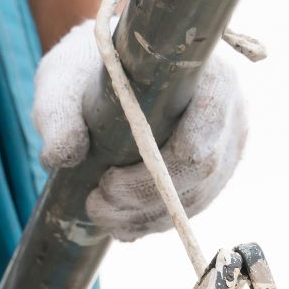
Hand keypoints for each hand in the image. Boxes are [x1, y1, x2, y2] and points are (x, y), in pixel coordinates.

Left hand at [32, 24, 247, 241]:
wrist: (103, 67)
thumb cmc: (87, 66)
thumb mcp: (62, 83)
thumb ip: (58, 116)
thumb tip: (63, 156)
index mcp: (206, 77)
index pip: (199, 142)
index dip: (154, 176)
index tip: (106, 180)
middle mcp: (229, 110)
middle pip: (201, 176)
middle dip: (145, 201)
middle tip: (96, 205)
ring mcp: (227, 142)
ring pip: (198, 198)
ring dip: (146, 218)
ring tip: (100, 213)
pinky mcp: (215, 167)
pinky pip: (193, 204)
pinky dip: (153, 220)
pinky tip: (120, 222)